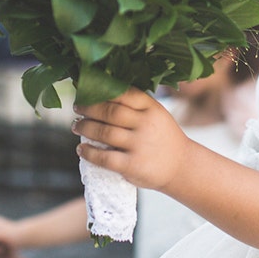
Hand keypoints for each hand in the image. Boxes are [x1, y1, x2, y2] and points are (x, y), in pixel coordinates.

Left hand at [73, 88, 189, 190]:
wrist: (182, 166)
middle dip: (88, 108)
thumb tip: (102, 95)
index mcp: (151, 108)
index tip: (87, 91)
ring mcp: (140, 145)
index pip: (123, 94)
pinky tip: (81, 149)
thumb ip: (136, 105)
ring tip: (77, 126)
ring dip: (85, 128)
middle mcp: (146, 124)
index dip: (101, 91)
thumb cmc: (163, 137)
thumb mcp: (157, 114)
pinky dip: (89, 152)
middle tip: (77, 108)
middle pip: (110, 112)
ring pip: (105, 133)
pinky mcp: (133, 165)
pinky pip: (105, 157)